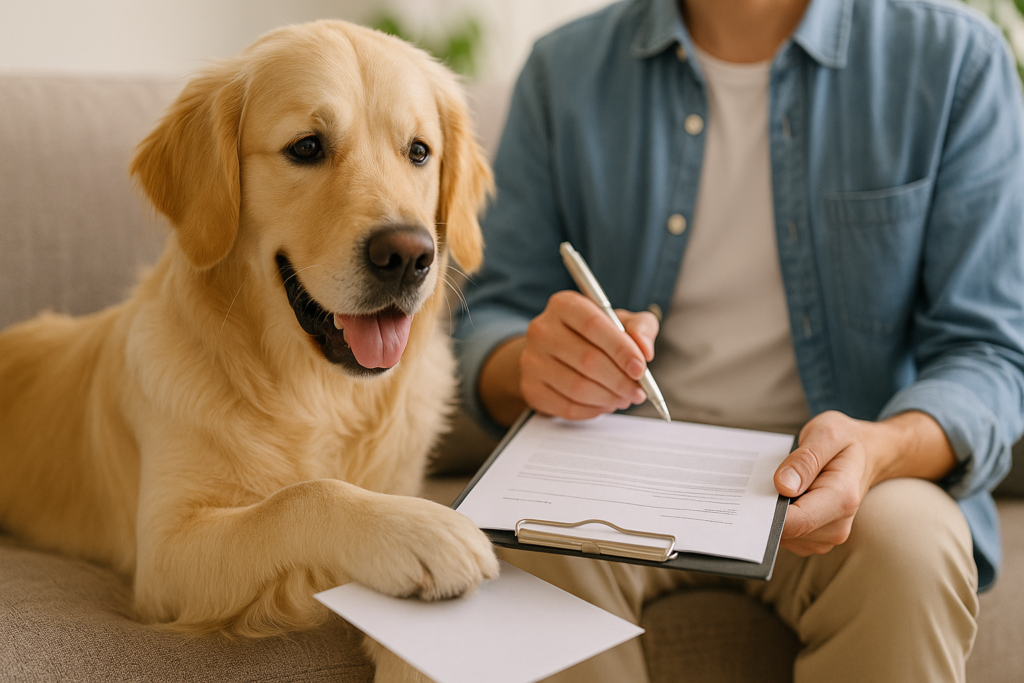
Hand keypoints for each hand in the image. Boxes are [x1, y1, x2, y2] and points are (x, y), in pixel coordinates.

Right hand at [519, 290, 658, 419]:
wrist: (556, 353)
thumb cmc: (595, 335)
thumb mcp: (622, 322)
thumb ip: (641, 328)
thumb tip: (645, 351)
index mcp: (564, 305)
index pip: (592, 325)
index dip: (621, 349)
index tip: (641, 369)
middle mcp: (541, 329)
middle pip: (586, 360)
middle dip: (620, 380)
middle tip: (638, 391)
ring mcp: (531, 360)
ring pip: (577, 388)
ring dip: (609, 398)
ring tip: (624, 398)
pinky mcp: (530, 388)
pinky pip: (567, 407)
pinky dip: (593, 411)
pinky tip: (605, 404)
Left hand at [774, 410, 955, 555]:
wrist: (868, 454)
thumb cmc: (846, 441)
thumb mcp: (827, 433)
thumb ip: (805, 459)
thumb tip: (783, 486)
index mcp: (842, 498)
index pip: (797, 521)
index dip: (767, 515)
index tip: (745, 500)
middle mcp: (838, 525)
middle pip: (787, 532)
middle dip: (766, 511)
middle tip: (758, 484)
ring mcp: (828, 535)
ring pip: (785, 537)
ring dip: (772, 515)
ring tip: (777, 486)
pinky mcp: (817, 538)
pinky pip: (788, 536)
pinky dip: (779, 519)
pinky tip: (781, 497)